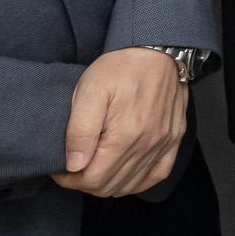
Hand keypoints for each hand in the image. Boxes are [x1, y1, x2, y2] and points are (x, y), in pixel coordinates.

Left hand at [54, 48, 188, 196]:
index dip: (70, 180)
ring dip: (108, 184)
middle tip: (73, 167)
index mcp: (124, 136)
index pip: (92, 179)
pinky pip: (158, 174)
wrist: (157, 49)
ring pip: (131, 184)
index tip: (60, 168)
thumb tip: (74, 166)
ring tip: (94, 168)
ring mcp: (163, 143)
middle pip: (110, 186)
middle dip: (85, 183)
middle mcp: (147, 145)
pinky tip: (125, 175)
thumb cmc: (121, 67)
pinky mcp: (174, 138)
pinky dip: (138, 182)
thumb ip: (80, 131)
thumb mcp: (90, 91)